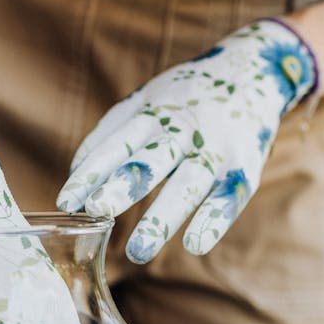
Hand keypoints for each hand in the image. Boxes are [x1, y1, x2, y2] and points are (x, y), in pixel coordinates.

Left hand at [57, 20, 316, 262]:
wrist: (255, 71)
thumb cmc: (188, 96)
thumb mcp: (147, 98)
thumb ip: (111, 133)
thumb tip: (74, 176)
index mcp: (154, 112)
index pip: (116, 144)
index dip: (91, 173)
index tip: (67, 203)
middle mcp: (184, 130)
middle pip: (151, 161)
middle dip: (124, 186)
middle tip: (99, 212)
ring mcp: (216, 150)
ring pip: (187, 185)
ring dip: (161, 219)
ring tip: (137, 252)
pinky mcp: (244, 170)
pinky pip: (227, 199)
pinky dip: (212, 222)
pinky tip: (194, 245)